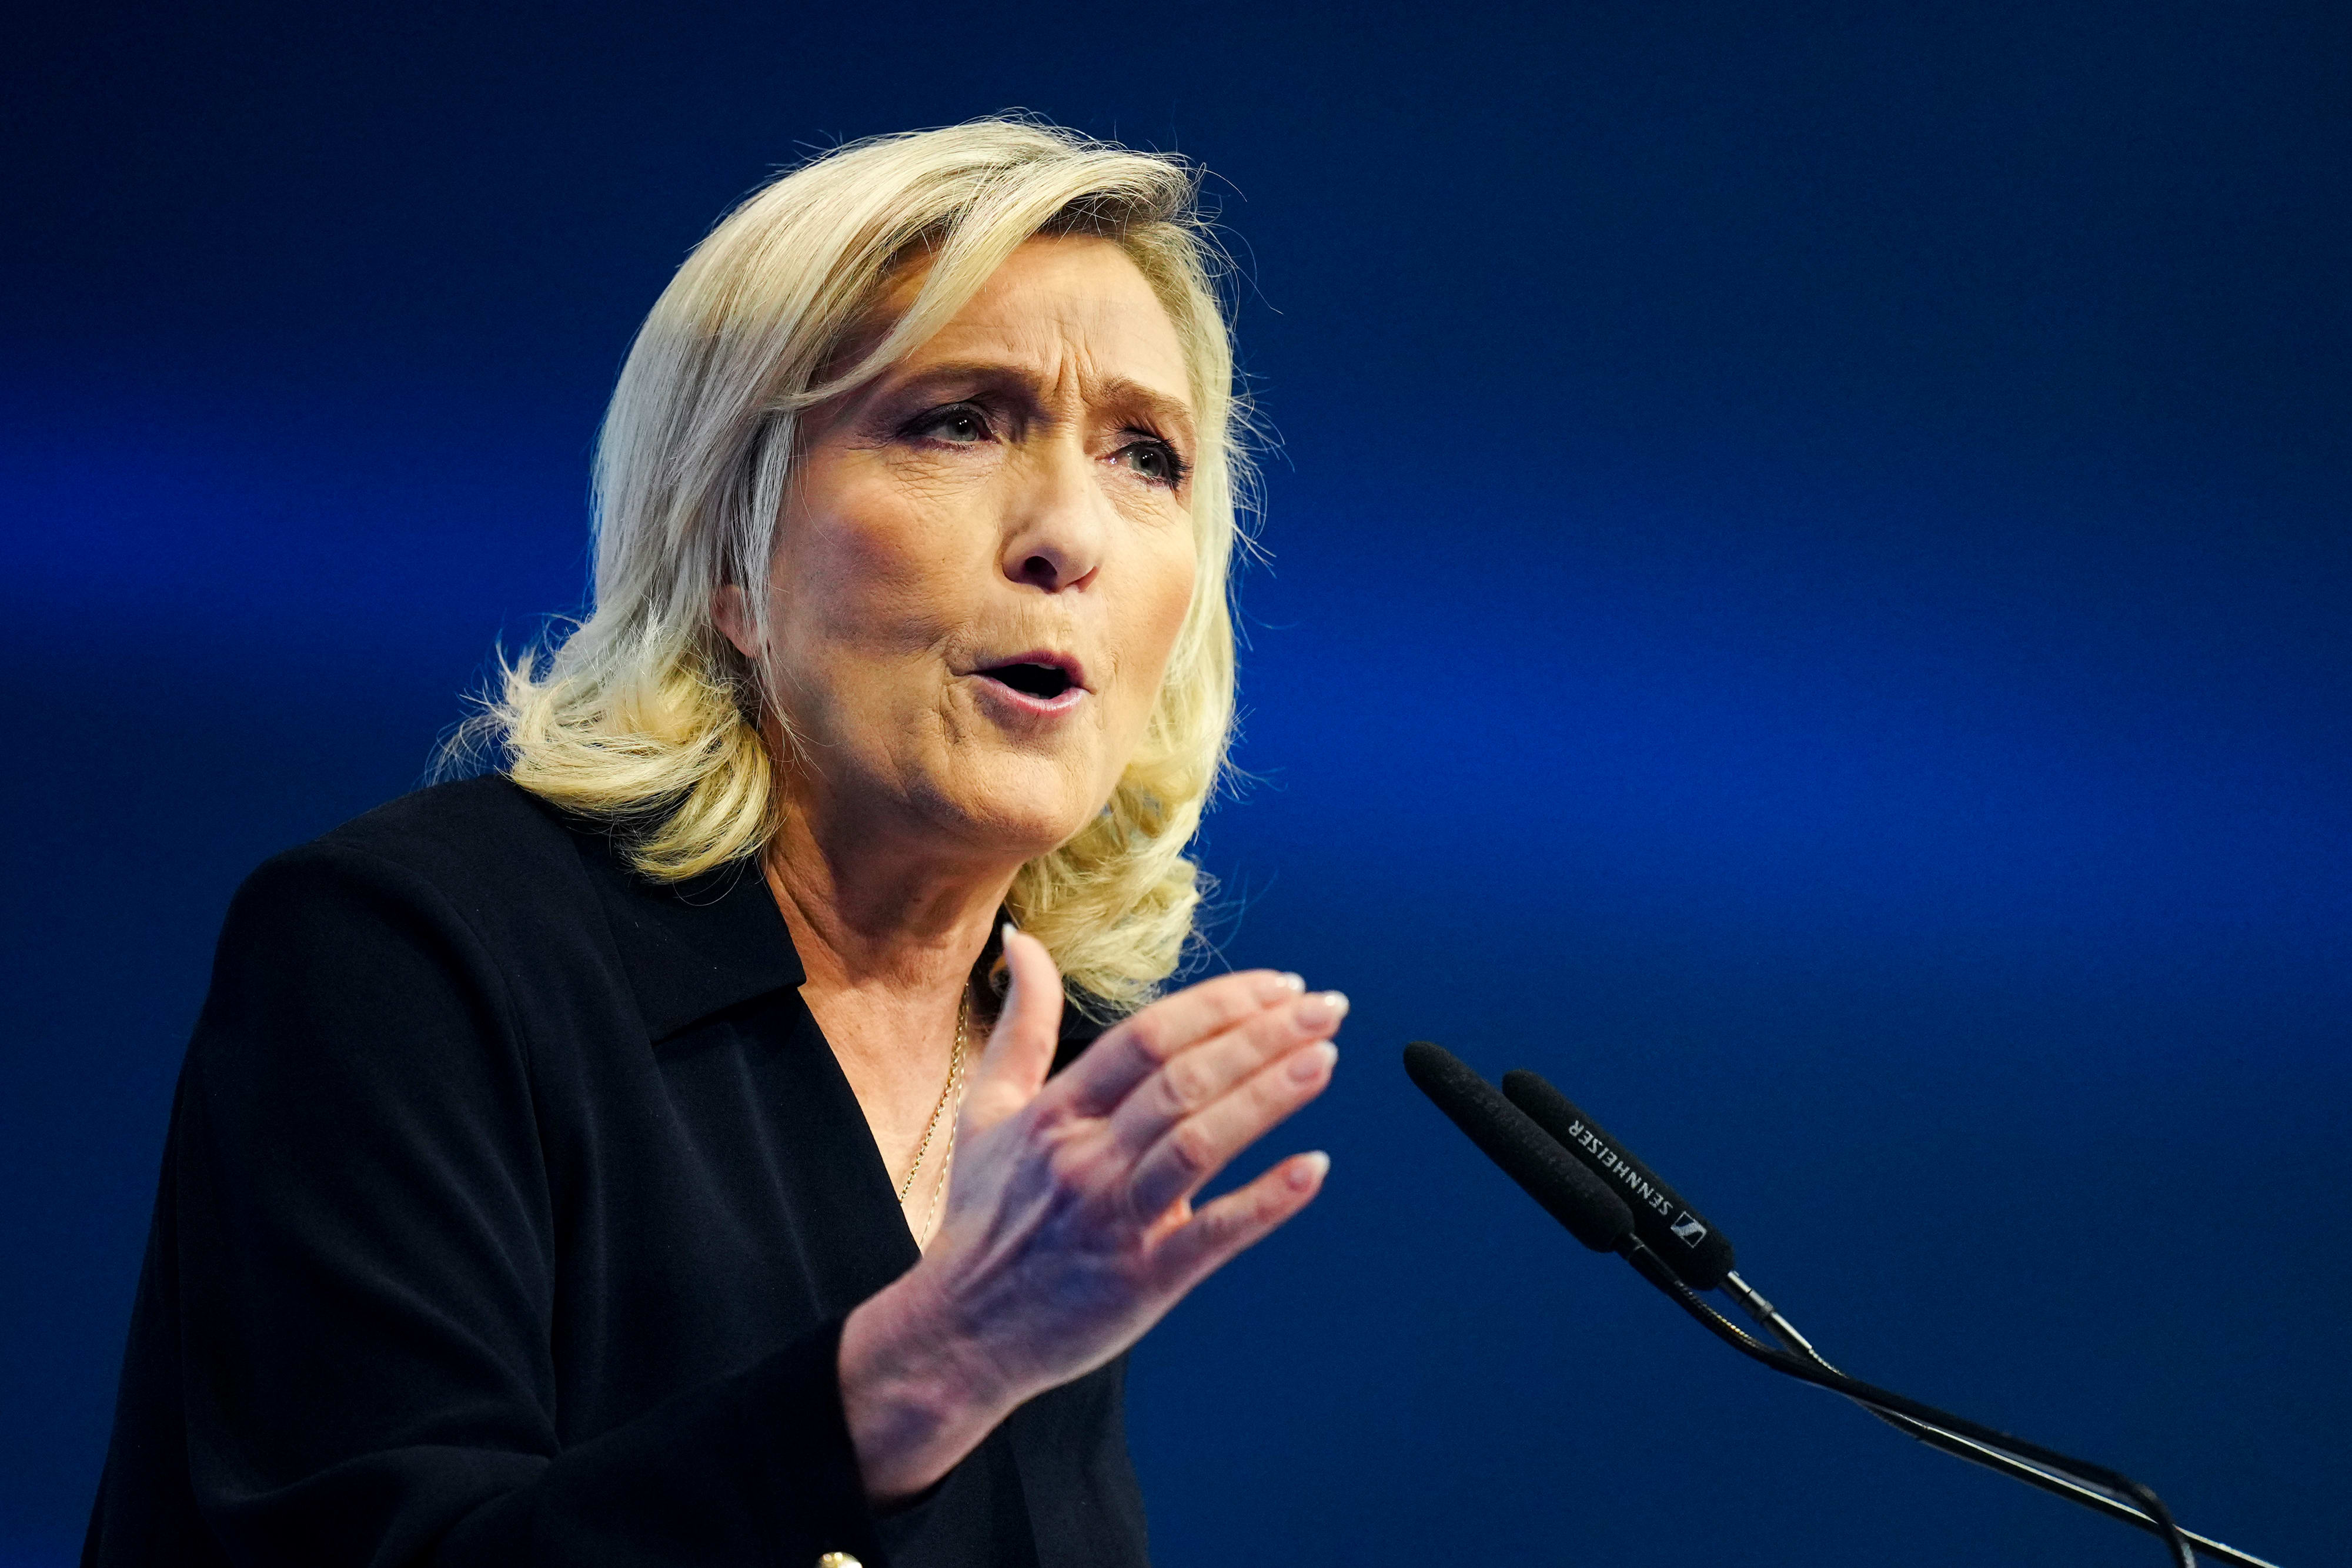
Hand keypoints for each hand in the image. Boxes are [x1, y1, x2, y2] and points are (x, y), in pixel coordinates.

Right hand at [838, 928, 1341, 1500]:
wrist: (960, 1334)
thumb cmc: (982, 1218)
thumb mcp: (986, 1113)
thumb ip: (1021, 1026)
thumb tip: (1022, 941)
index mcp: (1054, 1113)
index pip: (1147, 1037)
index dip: (1218, 1003)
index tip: (1279, 984)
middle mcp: (1084, 1159)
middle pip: (1184, 1078)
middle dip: (1263, 1034)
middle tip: (1327, 1007)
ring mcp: (1114, 1220)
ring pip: (1199, 1142)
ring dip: (1268, 1096)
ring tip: (1325, 1059)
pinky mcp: (1140, 1281)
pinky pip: (1212, 1234)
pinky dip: (1266, 1200)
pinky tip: (1314, 1167)